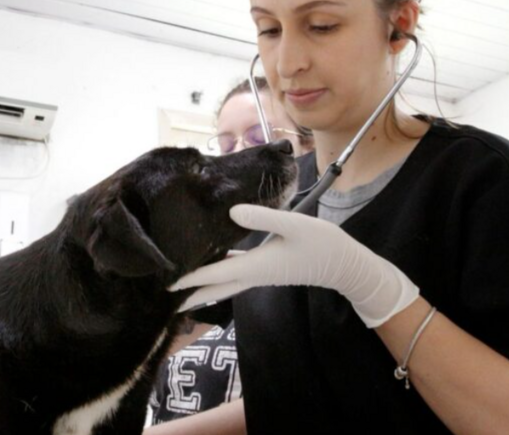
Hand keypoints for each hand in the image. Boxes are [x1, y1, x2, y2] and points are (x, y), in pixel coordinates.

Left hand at [171, 204, 418, 327]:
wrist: (345, 264)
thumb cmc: (322, 244)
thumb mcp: (295, 226)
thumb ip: (264, 218)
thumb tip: (231, 211)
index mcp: (256, 266)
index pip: (214, 274)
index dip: (189, 278)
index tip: (165, 283)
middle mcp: (253, 274)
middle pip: (214, 288)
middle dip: (189, 293)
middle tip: (163, 296)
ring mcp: (260, 274)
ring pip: (223, 283)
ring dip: (202, 285)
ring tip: (180, 283)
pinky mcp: (266, 269)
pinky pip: (235, 274)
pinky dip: (219, 272)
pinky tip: (212, 261)